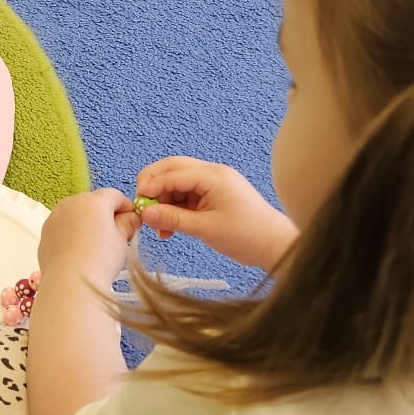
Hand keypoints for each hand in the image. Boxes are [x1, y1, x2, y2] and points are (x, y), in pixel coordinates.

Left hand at [36, 188, 136, 285]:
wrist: (70, 281)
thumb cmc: (101, 258)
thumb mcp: (122, 239)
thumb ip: (127, 223)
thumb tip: (130, 217)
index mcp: (92, 201)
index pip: (114, 195)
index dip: (126, 207)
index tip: (133, 222)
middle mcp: (70, 203)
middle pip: (93, 203)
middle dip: (106, 215)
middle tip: (117, 235)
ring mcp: (54, 217)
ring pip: (76, 214)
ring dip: (88, 223)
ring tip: (97, 245)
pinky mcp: (45, 232)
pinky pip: (63, 227)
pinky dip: (73, 233)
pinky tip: (80, 251)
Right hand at [134, 157, 298, 269]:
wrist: (276, 246)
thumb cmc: (247, 236)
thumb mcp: (205, 228)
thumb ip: (172, 219)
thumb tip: (144, 214)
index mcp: (213, 176)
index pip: (171, 174)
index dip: (150, 188)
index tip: (137, 206)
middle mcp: (213, 173)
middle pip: (171, 168)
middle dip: (153, 186)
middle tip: (142, 207)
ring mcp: (215, 182)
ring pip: (177, 181)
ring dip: (163, 200)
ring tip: (159, 226)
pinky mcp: (215, 193)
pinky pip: (187, 193)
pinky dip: (175, 206)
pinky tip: (171, 226)